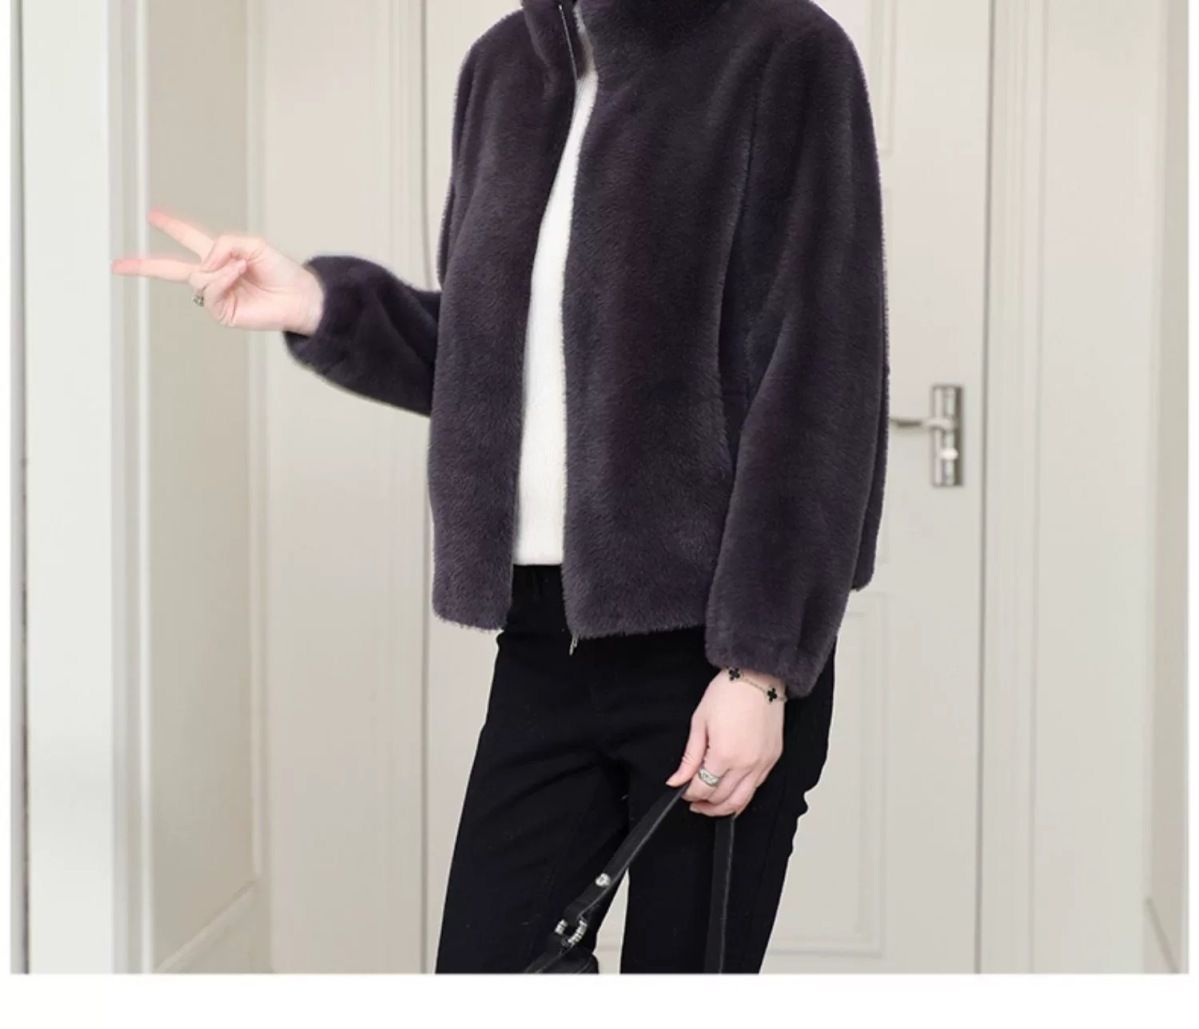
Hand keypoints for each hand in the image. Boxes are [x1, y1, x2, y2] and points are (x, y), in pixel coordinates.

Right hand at [111, 207, 323, 334]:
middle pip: (172, 269)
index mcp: (221, 256)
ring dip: (218, 268)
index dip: (173, 227)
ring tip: (241, 267)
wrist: (300, 297)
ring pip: (197, 277)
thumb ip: (223, 245)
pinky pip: (210, 290)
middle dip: (144, 267)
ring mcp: (217, 295)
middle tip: (117, 266)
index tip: (152, 215)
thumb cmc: (282, 271)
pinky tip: (238, 274)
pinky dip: (223, 279)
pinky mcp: (223, 312)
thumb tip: (203, 264)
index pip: (191, 239)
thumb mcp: (252, 245)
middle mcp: (215, 275)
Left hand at [665, 668, 785, 816]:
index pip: (703, 789)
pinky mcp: (773, 759)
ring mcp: (762, 764)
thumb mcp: (699, 723)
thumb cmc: (729, 693)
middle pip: (722, 799)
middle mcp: (746, 764)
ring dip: (724, 808)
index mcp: (724, 755)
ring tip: (710, 805)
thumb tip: (677, 780)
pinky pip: (757, 788)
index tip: (683, 792)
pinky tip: (732, 794)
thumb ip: (689, 758)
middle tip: (694, 801)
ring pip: (742, 800)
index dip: (689, 794)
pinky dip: (742, 796)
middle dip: (704, 804)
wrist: (758, 677)